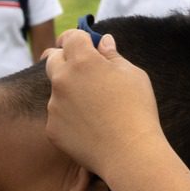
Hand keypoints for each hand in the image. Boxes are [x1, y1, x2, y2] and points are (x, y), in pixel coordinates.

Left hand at [44, 31, 160, 175]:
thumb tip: (103, 42)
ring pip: (57, 91)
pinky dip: (70, 118)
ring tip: (97, 109)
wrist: (130, 153)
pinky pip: (58, 116)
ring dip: (70, 92)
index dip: (76, 37)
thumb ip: (113, 56)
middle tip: (82, 70)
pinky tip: (91, 128)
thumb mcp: (133, 75)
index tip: (80, 41)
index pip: (70, 37)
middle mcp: (62, 79)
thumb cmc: (137, 110)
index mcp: (82, 60)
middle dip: (65, 60)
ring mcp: (54, 105)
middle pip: (53, 59)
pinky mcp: (52, 128)